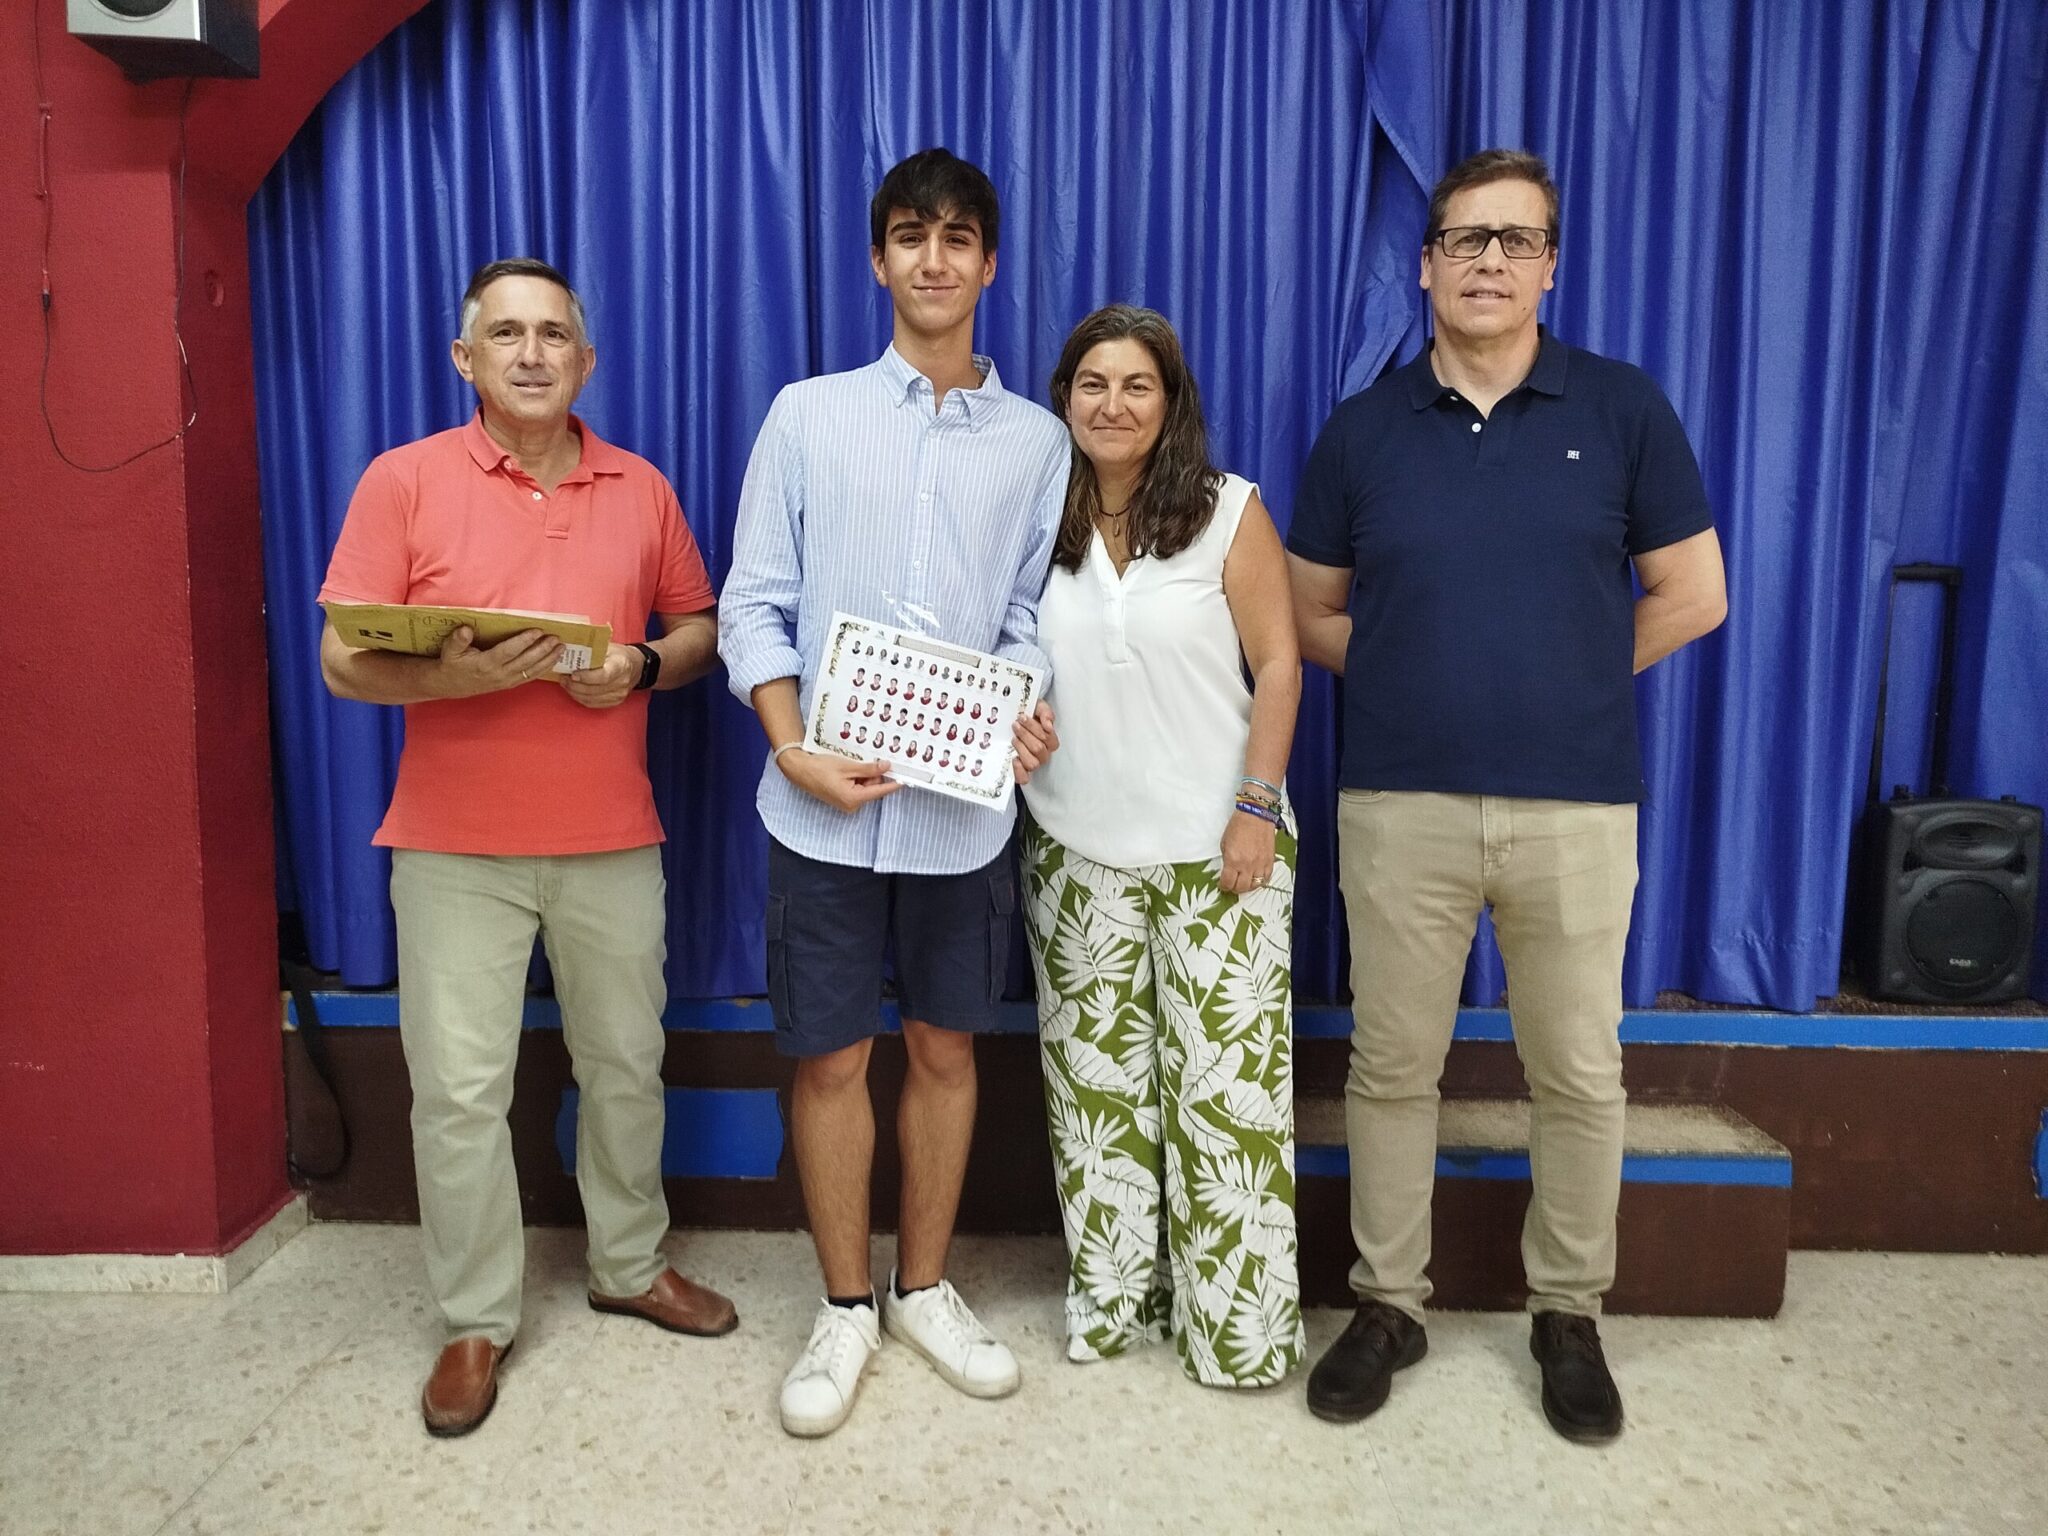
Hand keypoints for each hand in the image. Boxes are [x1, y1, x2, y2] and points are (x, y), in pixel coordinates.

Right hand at [434, 626, 562, 697]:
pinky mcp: (511, 684)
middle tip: (556, 638)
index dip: (524, 641)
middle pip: (526, 661)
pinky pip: (531, 677)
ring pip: (532, 671)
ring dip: (548, 659)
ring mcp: (507, 681)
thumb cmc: (452, 663)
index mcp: (486, 664)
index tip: (537, 631)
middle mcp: (499, 674)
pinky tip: (554, 660)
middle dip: (542, 650)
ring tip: (561, 648)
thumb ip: (458, 640)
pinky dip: (544, 669)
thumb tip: (466, 630)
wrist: (451, 685)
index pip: (509, 651)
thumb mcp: (450, 650)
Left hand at [564, 645, 639, 708]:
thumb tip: (570, 651)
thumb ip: (592, 651)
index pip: (603, 677)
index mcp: (621, 666)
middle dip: (574, 685)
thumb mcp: (608, 647)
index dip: (586, 678)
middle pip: (594, 690)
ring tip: (565, 684)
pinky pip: (593, 704)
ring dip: (574, 692)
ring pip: (591, 699)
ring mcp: (619, 695)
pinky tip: (573, 691)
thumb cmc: (619, 654)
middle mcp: (621, 683)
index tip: (572, 674)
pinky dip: (580, 698)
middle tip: (563, 678)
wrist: (635, 666)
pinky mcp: (614, 702)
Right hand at [778, 746, 902, 812]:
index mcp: (853, 798)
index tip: (905, 779)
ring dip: (863, 775)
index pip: (879, 791)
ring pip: (865, 787)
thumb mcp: (848, 766)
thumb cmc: (820, 768)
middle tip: (867, 759)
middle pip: (872, 788)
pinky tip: (848, 769)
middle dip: (872, 774)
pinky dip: (856, 778)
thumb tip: (886, 767)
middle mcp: (851, 805)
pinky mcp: (843, 799)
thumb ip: (869, 769)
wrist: (800, 770)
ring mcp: (847, 803)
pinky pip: (857, 788)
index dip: (893, 784)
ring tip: (850, 764)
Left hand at [1011, 701, 1058, 785]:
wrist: (1014, 718)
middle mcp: (1044, 753)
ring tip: (1013, 739)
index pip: (1046, 737)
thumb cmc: (1028, 714)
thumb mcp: (1038, 707)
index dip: (1033, 727)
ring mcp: (1033, 762)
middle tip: (1015, 725)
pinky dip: (1019, 771)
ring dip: (1021, 749)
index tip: (1021, 717)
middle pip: (1038, 749)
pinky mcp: (1022, 771)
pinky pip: (1024, 778)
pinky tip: (1014, 759)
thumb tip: (1048, 726)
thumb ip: (1046, 712)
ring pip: (1032, 763)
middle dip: (1025, 735)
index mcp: (1051, 740)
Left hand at [1219, 810, 1277, 895]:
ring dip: (1248, 886)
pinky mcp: (1270, 861)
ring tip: (1244, 882)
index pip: (1227, 882)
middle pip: (1241, 888)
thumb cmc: (1238, 826)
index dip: (1223, 886)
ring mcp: (1260, 864)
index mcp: (1233, 860)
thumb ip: (1227, 860)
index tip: (1223, 884)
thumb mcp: (1224, 844)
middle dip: (1234, 888)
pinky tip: (1256, 877)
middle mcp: (1247, 865)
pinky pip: (1266, 878)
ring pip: (1255, 885)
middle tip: (1232, 884)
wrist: (1255, 816)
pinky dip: (1260, 881)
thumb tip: (1228, 871)